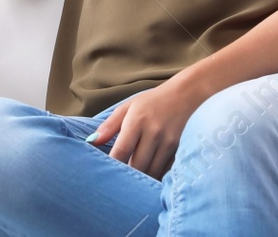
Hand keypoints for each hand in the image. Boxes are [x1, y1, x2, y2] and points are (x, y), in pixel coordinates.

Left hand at [85, 78, 206, 177]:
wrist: (185, 96)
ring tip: (131, 180)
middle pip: (137, 165)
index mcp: (137, 121)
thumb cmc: (151, 102)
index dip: (113, 165)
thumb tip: (92, 142)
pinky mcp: (179, 150)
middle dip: (126, 175)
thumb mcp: (127, 107)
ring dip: (141, 178)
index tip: (105, 172)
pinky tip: (148, 175)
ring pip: (152, 171)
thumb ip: (109, 126)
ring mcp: (169, 143)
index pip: (122, 150)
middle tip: (117, 180)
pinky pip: (165, 171)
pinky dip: (155, 176)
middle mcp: (154, 133)